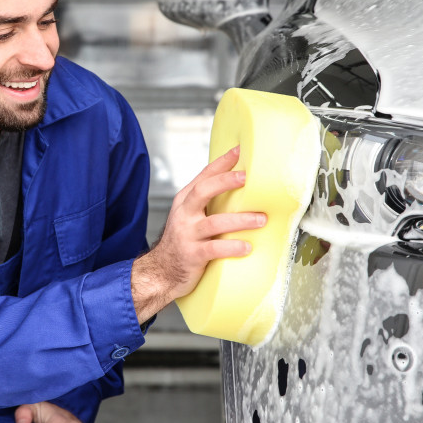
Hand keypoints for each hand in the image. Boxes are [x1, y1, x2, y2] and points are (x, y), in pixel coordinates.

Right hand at [130, 145, 265, 322]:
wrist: (161, 271)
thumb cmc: (183, 242)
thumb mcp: (191, 217)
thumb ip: (209, 203)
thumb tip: (242, 188)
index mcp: (186, 201)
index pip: (204, 176)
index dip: (221, 162)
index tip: (239, 150)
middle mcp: (185, 214)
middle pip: (203, 191)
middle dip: (225, 181)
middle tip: (246, 177)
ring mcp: (187, 235)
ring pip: (214, 223)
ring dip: (240, 220)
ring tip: (260, 220)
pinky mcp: (192, 255)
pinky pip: (214, 249)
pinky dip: (232, 247)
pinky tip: (246, 247)